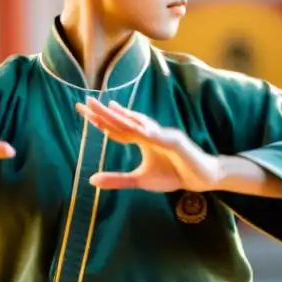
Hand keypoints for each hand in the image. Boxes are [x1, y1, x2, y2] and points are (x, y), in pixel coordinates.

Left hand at [76, 97, 220, 191]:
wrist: (200, 178)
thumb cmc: (172, 174)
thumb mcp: (139, 180)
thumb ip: (116, 179)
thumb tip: (91, 180)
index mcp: (140, 138)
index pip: (115, 127)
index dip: (99, 119)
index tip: (82, 110)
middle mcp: (150, 132)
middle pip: (124, 120)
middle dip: (106, 112)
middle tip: (88, 101)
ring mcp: (163, 136)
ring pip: (142, 125)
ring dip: (127, 116)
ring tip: (110, 108)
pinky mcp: (177, 144)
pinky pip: (163, 138)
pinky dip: (154, 134)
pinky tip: (142, 130)